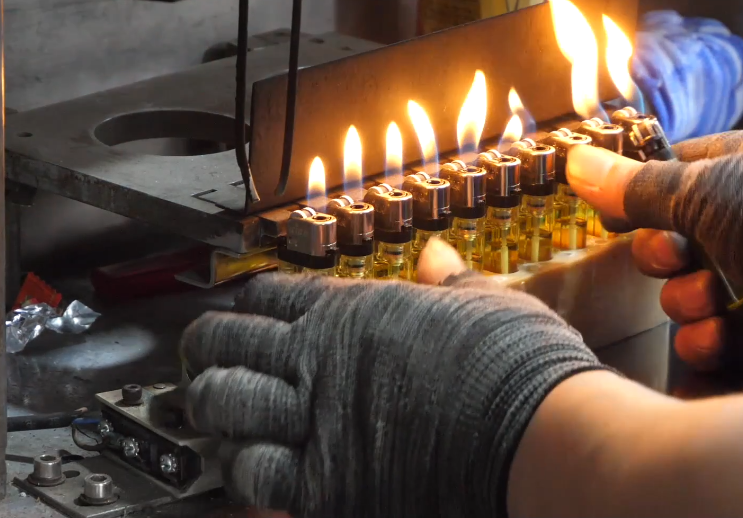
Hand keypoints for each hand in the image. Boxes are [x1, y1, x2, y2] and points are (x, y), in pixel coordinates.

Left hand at [179, 239, 604, 516]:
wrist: (539, 437)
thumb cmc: (518, 369)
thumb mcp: (485, 303)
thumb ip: (449, 281)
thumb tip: (438, 257)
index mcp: (354, 313)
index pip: (267, 295)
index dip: (246, 301)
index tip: (241, 311)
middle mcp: (322, 361)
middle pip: (226, 344)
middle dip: (205, 349)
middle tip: (203, 359)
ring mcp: (318, 422)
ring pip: (225, 405)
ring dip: (213, 407)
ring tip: (212, 411)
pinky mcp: (326, 486)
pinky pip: (254, 475)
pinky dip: (243, 470)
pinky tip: (248, 468)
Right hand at [566, 127, 742, 377]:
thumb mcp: (705, 191)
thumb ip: (637, 188)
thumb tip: (574, 162)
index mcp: (736, 171)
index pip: (668, 176)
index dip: (633, 194)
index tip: (607, 214)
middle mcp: (742, 222)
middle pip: (665, 240)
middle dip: (661, 255)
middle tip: (677, 257)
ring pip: (681, 293)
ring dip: (685, 301)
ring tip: (712, 301)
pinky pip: (707, 335)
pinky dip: (706, 339)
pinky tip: (720, 334)